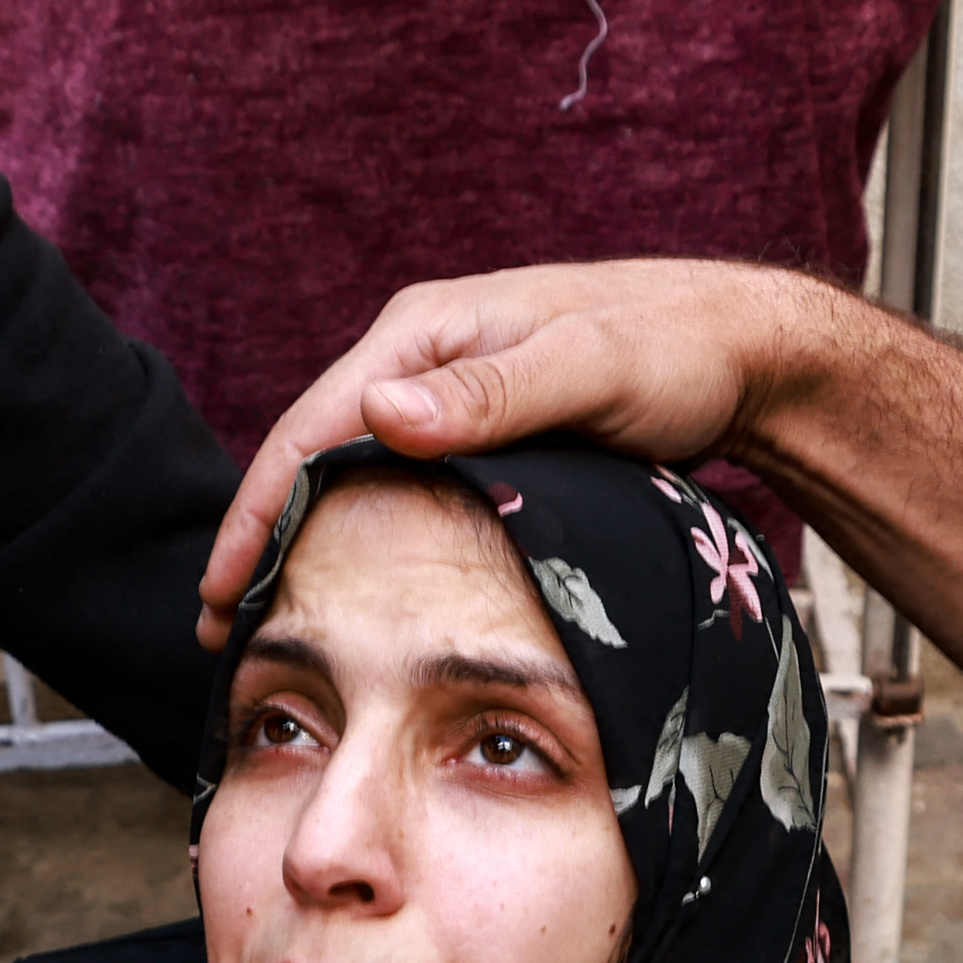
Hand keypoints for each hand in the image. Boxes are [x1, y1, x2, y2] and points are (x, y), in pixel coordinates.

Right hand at [196, 261, 844, 645]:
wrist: (744, 349)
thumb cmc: (674, 348)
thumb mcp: (588, 369)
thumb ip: (492, 395)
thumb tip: (381, 415)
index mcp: (426, 332)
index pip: (311, 427)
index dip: (258, 510)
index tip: (224, 589)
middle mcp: (423, 359)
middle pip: (313, 455)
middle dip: (259, 538)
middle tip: (219, 629)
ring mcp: (449, 398)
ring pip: (349, 477)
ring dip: (301, 546)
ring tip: (260, 621)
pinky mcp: (479, 435)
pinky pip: (395, 491)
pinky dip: (356, 541)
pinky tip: (346, 591)